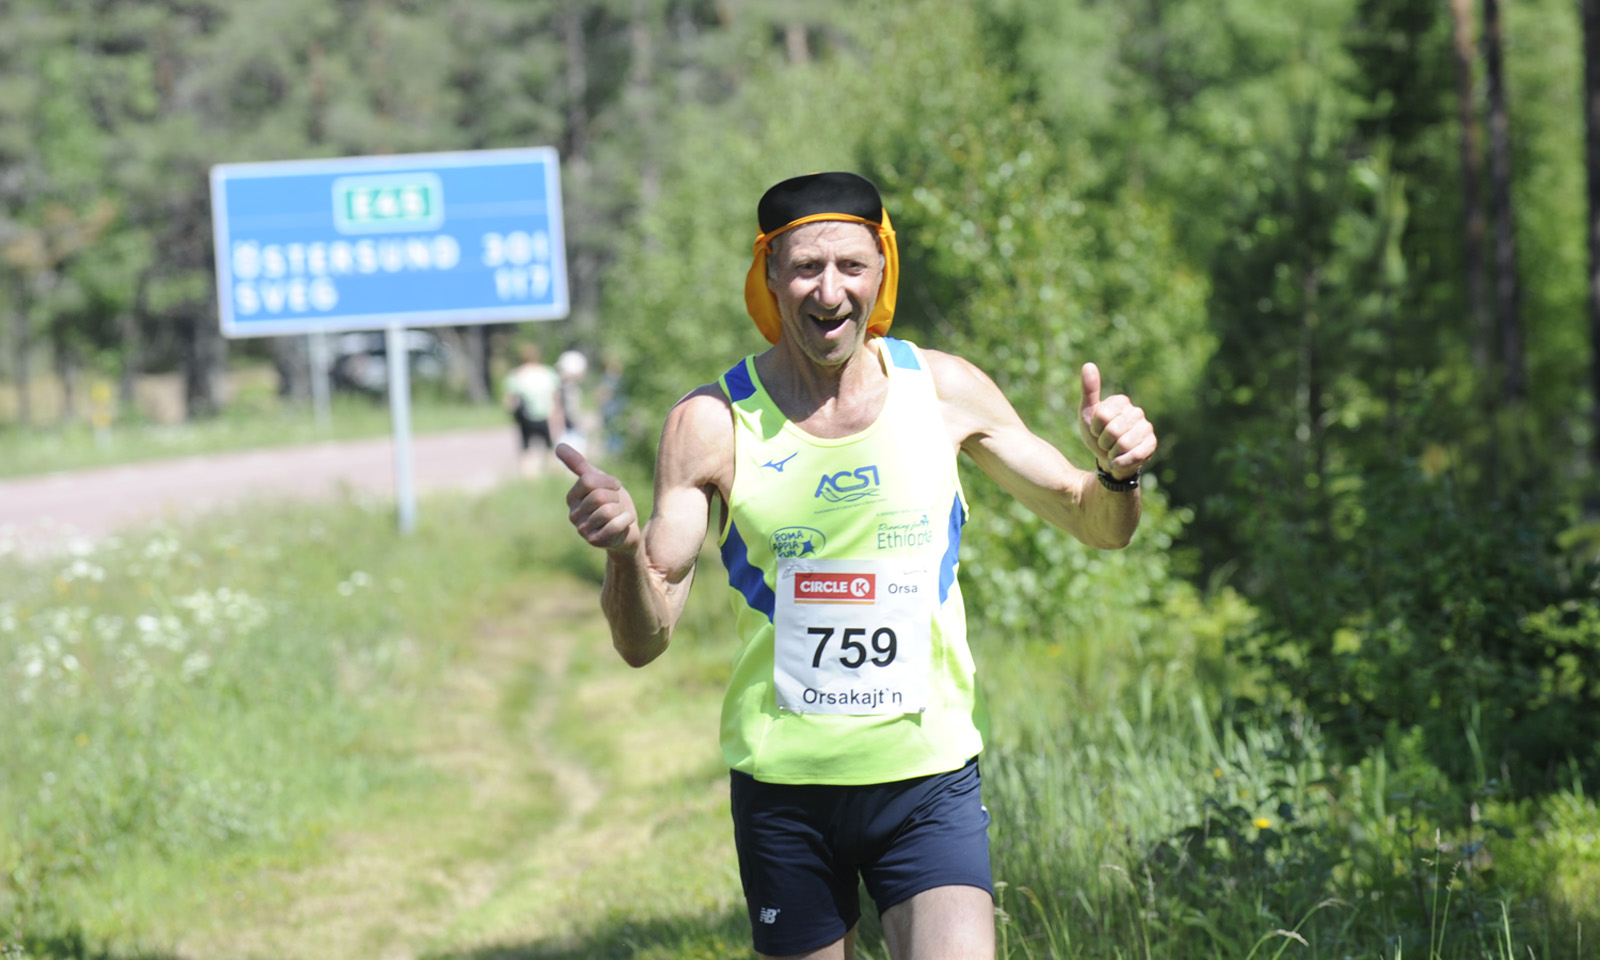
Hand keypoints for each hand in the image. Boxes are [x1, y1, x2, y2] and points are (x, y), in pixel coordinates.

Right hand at [556, 443, 640, 555]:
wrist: (627, 530)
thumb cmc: (613, 503)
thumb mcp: (599, 481)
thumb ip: (580, 465)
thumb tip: (558, 446)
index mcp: (572, 497)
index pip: (588, 481)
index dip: (608, 481)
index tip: (615, 486)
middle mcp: (573, 515)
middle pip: (599, 496)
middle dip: (615, 497)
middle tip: (617, 503)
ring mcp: (583, 530)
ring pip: (608, 510)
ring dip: (622, 510)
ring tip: (620, 514)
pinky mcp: (595, 542)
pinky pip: (615, 525)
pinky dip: (626, 520)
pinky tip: (625, 523)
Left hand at [1078, 362, 1156, 479]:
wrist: (1108, 459)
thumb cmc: (1097, 435)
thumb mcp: (1087, 413)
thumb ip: (1089, 390)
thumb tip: (1088, 364)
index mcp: (1121, 401)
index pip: (1102, 415)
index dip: (1095, 428)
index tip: (1096, 430)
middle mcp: (1137, 411)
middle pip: (1113, 431)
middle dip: (1104, 442)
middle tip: (1105, 443)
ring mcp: (1146, 427)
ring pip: (1124, 443)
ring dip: (1112, 452)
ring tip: (1113, 450)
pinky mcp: (1152, 444)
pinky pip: (1135, 454)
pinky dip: (1121, 461)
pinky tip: (1119, 460)